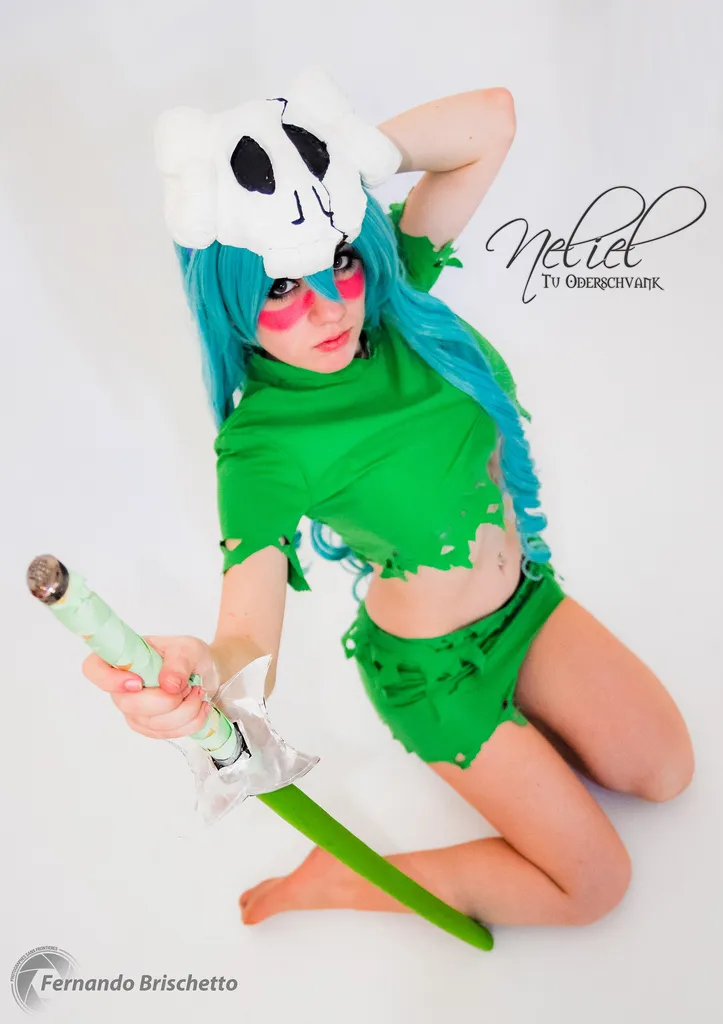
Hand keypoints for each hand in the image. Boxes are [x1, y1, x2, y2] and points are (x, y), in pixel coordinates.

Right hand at [81, 635, 220, 738]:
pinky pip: (165, 733)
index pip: (93, 669)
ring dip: (185, 710)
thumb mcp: (189, 649)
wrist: (205, 673)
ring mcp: (132, 710)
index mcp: (123, 658)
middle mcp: (121, 686)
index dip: (109, 680)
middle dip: (166, 700)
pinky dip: (189, 722)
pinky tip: (198, 706)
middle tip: (188, 685)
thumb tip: (168, 684)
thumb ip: (179, 663)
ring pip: (152, 723)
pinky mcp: (147, 727)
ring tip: (197, 692)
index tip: (138, 682)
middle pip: (128, 704)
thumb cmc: (190, 656)